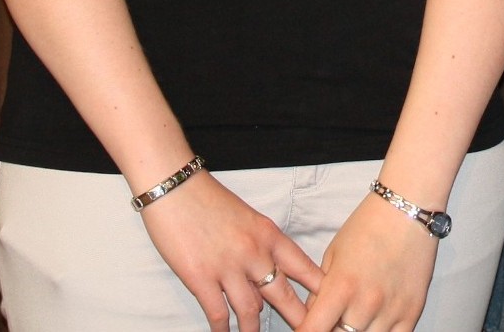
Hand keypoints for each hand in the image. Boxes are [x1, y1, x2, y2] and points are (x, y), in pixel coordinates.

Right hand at [139, 171, 322, 331]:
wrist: (175, 186)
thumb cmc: (209, 199)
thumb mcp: (246, 218)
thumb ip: (259, 247)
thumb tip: (264, 280)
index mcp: (268, 233)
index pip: (302, 266)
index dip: (316, 289)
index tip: (328, 304)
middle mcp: (253, 251)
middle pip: (281, 294)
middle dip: (296, 318)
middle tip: (307, 331)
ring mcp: (227, 266)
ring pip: (250, 311)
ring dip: (253, 330)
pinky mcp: (201, 278)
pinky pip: (218, 313)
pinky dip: (222, 329)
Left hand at [298, 192, 438, 331]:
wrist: (407, 209)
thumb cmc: (368, 226)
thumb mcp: (333, 253)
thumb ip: (321, 291)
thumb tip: (313, 318)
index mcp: (341, 286)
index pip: (313, 331)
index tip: (306, 331)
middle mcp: (366, 303)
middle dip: (333, 328)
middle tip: (336, 315)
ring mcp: (391, 311)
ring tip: (357, 314)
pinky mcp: (412, 313)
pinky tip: (376, 321)